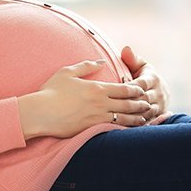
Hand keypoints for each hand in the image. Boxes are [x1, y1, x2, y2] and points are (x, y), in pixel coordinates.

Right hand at [18, 59, 151, 139]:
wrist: (41, 112)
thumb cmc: (51, 91)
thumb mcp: (67, 72)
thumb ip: (86, 66)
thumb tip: (101, 61)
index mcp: (97, 88)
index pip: (124, 89)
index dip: (136, 89)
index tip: (142, 90)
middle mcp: (101, 103)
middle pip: (128, 104)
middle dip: (141, 104)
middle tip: (149, 105)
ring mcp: (97, 117)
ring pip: (124, 118)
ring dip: (137, 118)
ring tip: (144, 118)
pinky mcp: (92, 129)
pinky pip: (114, 128)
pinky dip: (125, 129)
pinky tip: (130, 129)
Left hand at [121, 46, 171, 124]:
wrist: (160, 91)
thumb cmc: (144, 76)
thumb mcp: (140, 66)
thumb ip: (132, 59)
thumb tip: (125, 49)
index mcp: (153, 79)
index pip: (141, 83)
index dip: (129, 86)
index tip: (116, 88)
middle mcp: (159, 93)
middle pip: (144, 99)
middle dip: (130, 102)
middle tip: (113, 104)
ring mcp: (160, 106)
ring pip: (147, 112)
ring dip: (134, 115)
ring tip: (118, 116)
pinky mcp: (159, 117)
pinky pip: (149, 123)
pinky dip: (138, 124)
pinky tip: (126, 126)